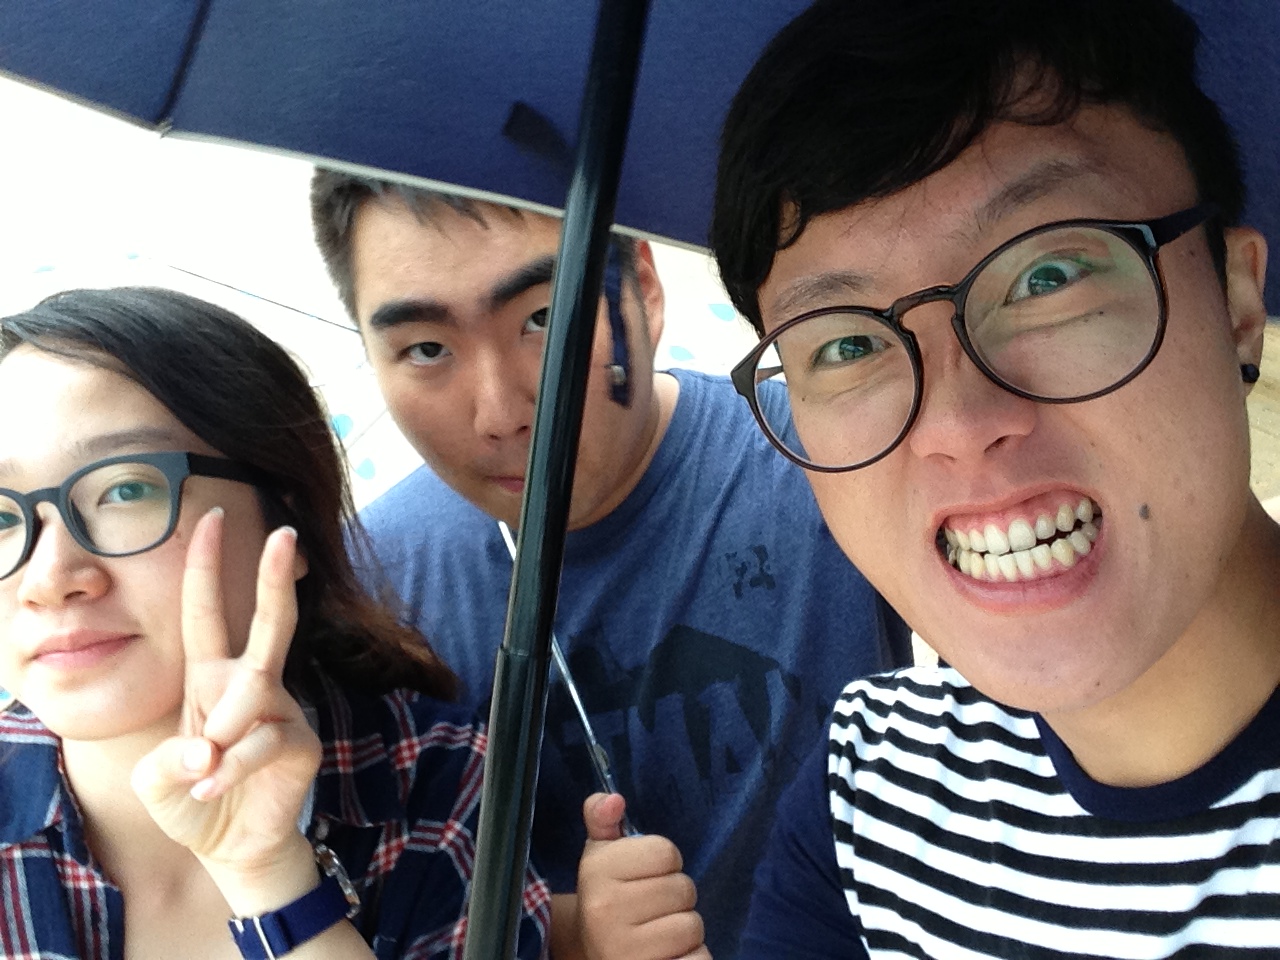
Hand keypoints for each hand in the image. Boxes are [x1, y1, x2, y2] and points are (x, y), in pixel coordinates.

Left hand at [131, 509, 321, 891]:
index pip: (206, 611)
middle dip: (274, 576)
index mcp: (210, 676)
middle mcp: (250, 683)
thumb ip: (170, 759)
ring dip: (222, 728)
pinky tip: (214, 789)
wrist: (231, 846)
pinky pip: (264, 740)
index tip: (207, 517)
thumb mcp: (155, 779)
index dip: (205, 565)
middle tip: (285, 535)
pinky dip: (233, 767)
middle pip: (269, 621)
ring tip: (205, 767)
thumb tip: (212, 746)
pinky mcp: (300, 743)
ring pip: (255, 690)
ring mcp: (281, 710)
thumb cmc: (192, 798)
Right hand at [575, 793, 710, 959]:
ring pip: (693, 926)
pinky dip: (693, 959)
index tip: (645, 877)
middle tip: (654, 910)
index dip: (664, 863)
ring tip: (659, 935)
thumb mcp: (599, 855)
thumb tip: (614, 799)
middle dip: (677, 899)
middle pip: (683, 888)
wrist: (591, 953)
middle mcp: (605, 910)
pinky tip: (670, 957)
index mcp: (596, 872)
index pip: (666, 852)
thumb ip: (602, 819)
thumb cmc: (606, 897)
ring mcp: (624, 949)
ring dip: (685, 932)